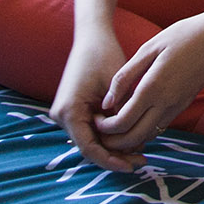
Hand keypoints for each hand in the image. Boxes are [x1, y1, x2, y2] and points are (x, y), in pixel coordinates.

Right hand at [52, 27, 138, 173]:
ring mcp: (66, 113)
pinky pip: (91, 130)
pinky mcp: (74, 110)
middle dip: (114, 156)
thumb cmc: (104, 55)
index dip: (110, 160)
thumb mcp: (117, 87)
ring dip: (113, 148)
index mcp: (69, 111)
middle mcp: (62, 116)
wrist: (92, 37)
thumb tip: (135, 141)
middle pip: (89, 147)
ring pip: (91, 140)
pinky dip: (109, 136)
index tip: (131, 166)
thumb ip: (122, 114)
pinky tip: (131, 138)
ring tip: (140, 153)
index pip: (89, 147)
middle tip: (141, 162)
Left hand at [92, 11, 203, 156]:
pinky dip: (143, 130)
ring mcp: (177, 107)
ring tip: (114, 125)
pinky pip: (159, 126)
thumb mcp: (149, 48)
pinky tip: (134, 117)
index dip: (104, 128)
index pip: (122, 123)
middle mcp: (166, 103)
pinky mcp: (183, 105)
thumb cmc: (183, 35)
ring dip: (128, 138)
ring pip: (147, 136)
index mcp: (153, 88)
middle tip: (100, 130)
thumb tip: (106, 103)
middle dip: (113, 141)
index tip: (94, 119)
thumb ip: (125, 76)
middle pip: (133, 138)